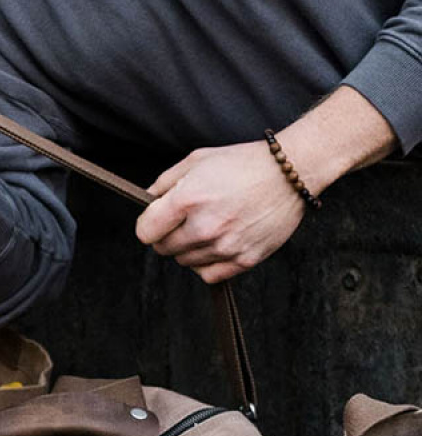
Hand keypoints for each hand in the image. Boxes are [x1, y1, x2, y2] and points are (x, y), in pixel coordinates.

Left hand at [135, 141, 304, 283]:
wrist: (290, 172)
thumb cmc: (243, 163)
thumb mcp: (197, 160)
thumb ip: (164, 183)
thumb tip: (146, 202)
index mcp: (188, 199)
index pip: (146, 232)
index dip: (149, 225)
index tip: (158, 220)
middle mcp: (205, 226)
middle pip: (164, 249)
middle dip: (168, 236)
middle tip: (186, 221)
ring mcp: (225, 246)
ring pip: (185, 262)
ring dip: (189, 248)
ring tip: (208, 227)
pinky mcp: (243, 259)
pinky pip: (208, 275)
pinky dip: (206, 264)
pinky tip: (215, 246)